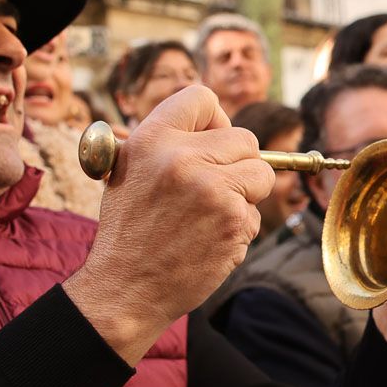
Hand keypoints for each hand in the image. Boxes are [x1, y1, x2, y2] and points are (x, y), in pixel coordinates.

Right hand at [65, 85, 273, 364]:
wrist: (124, 288)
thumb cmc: (129, 231)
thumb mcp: (128, 171)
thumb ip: (167, 143)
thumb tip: (215, 125)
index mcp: (152, 138)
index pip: (202, 97)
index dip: (215, 119)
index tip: (212, 140)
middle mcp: (181, 157)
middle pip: (245, 138)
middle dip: (238, 164)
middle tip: (215, 189)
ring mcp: (212, 188)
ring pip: (261, 174)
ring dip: (246, 195)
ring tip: (211, 216)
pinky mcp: (233, 219)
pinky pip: (256, 213)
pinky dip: (240, 228)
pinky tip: (210, 241)